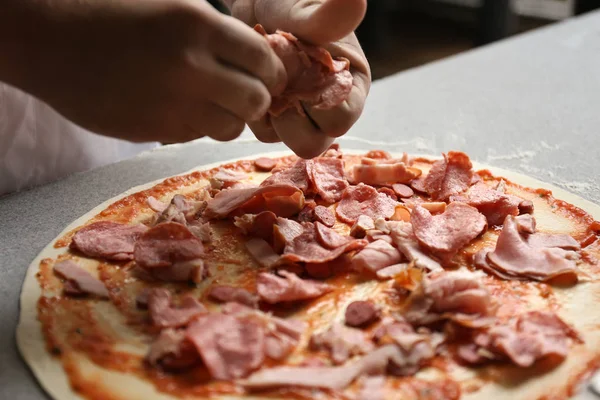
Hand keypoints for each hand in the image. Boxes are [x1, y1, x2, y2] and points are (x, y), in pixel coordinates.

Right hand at [0, 0, 285, 142]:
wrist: (50, 39)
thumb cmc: (113, 13)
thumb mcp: (173, 6)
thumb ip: (217, 33)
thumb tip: (258, 60)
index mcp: (198, 26)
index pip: (263, 59)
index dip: (272, 70)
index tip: (268, 75)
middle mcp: (191, 69)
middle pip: (256, 100)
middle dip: (257, 98)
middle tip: (245, 92)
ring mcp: (172, 105)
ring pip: (231, 127)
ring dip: (230, 117)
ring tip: (212, 103)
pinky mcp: (155, 132)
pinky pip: (198, 137)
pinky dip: (200, 127)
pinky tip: (180, 109)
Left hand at [226, 0, 370, 157]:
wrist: (258, 1)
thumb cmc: (289, 1)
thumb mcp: (306, 9)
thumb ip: (327, 18)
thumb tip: (358, 1)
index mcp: (350, 86)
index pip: (339, 120)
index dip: (314, 102)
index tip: (298, 72)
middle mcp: (327, 106)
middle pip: (311, 143)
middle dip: (288, 114)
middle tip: (276, 77)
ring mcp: (299, 114)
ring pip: (283, 140)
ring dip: (269, 111)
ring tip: (264, 75)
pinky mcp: (274, 115)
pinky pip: (262, 131)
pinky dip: (254, 109)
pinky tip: (254, 81)